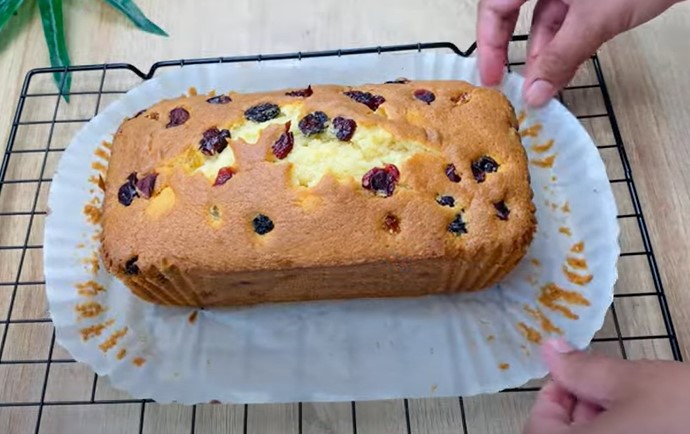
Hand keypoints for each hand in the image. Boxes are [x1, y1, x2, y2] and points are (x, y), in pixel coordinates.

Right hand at [477, 0, 682, 106]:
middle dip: (518, 53)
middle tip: (513, 87)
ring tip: (544, 88)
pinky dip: (565, 45)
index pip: (495, 7)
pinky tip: (564, 70)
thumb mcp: (595, 20)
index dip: (489, 43)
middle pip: (515, 14)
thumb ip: (561, 57)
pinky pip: (566, 20)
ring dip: (545, 55)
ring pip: (545, 20)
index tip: (491, 77)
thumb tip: (536, 92)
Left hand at [524, 339, 689, 433]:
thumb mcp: (634, 383)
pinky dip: (625, 432)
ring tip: (637, 406)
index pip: (539, 428)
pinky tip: (652, 423)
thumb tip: (550, 350)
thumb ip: (582, 369)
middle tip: (608, 387)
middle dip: (580, 410)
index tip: (572, 375)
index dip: (554, 396)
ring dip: (604, 423)